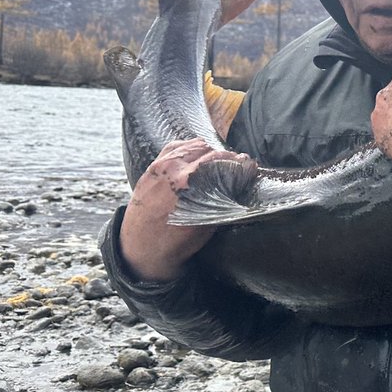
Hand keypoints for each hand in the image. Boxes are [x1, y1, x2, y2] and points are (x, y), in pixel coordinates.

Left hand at [119, 139, 248, 280]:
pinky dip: (192, 148)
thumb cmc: (175, 241)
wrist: (141, 247)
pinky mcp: (154, 164)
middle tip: (238, 167)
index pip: (225, 164)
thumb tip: (241, 182)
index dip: (243, 166)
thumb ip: (223, 200)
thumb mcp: (206, 225)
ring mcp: (162, 165)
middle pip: (214, 152)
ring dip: (212, 152)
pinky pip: (179, 145)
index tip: (251, 168)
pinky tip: (199, 158)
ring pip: (198, 145)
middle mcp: (174, 171)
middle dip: (230, 159)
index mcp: (189, 186)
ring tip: (218, 164)